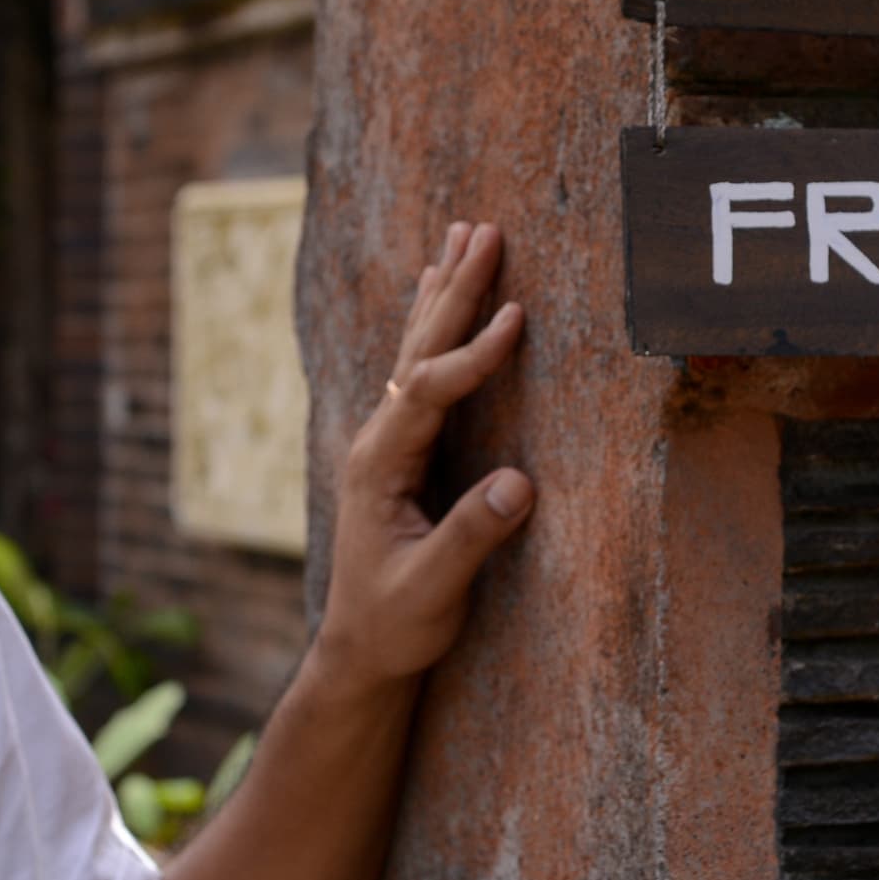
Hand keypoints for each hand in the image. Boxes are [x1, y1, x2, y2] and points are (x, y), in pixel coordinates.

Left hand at [311, 220, 530, 691]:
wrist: (358, 651)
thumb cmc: (394, 624)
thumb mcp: (432, 590)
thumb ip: (471, 537)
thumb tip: (520, 483)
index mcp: (380, 464)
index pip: (429, 391)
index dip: (475, 354)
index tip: (518, 316)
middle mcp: (377, 439)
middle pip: (418, 348)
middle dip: (456, 288)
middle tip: (485, 229)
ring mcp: (386, 441)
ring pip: (417, 348)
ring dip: (444, 291)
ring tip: (463, 233)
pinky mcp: (401, 449)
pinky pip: (422, 370)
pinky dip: (438, 324)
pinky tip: (440, 292)